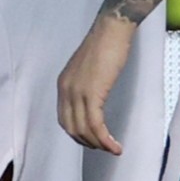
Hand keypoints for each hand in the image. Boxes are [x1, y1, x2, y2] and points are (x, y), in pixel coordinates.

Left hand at [57, 12, 136, 154]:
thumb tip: (91, 101)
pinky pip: (96, 125)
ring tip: (112, 150)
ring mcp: (77, 92)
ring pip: (84, 130)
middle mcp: (66, 90)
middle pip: (72, 128)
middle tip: (103, 148)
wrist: (111, 30)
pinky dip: (105, 140)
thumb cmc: (105, 45)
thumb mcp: (88, 69)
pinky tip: (116, 146)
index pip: (64, 118)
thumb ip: (85, 85)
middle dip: (88, 142)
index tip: (92, 140)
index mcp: (63, 84)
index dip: (77, 134)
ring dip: (99, 144)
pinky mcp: (92, 94)